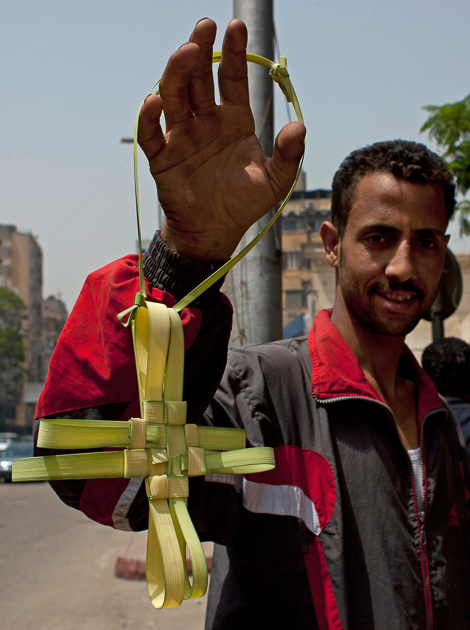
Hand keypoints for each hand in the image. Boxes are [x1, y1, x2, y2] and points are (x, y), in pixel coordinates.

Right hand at [138, 18, 305, 260]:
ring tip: (186, 52)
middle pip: (199, 79)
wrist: (215, 231)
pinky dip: (148, 118)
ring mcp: (181, 137)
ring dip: (177, 73)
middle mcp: (205, 122)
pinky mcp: (162, 158)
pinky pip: (151, 134)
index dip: (233, 54)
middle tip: (204, 27)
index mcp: (233, 120)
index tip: (235, 26)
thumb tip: (299, 127)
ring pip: (174, 97)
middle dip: (200, 52)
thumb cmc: (243, 203)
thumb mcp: (274, 181)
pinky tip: (154, 101)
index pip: (231, 79)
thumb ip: (288, 155)